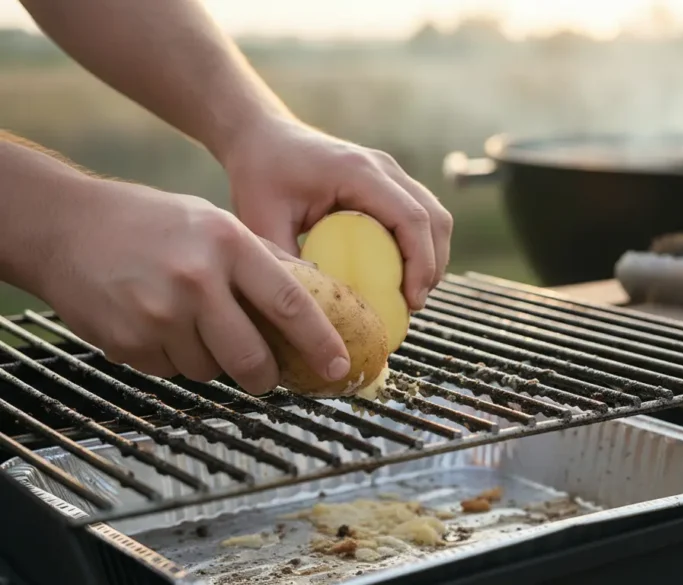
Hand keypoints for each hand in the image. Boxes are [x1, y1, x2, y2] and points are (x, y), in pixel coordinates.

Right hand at [37, 178, 350, 394]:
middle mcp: (196, 280)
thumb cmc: (150, 222)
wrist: (64, 226)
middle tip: (267, 374)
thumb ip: (262, 259)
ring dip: (214, 362)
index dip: (320, 342)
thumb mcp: (214, 223)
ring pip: (211, 370)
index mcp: (228, 244)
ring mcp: (159, 315)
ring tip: (193, 325)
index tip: (339, 366)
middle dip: (266, 376)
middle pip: (252, 358)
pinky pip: (171, 371)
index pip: (290, 304)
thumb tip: (318, 291)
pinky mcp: (128, 343)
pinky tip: (160, 324)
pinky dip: (176, 358)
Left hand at [220, 117, 452, 310]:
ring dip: (431, 256)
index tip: (412, 300)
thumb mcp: (261, 220)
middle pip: (434, 218)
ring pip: (435, 216)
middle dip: (433, 265)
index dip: (421, 262)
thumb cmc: (260, 174)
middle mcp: (383, 168)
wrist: (263, 135)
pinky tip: (401, 273)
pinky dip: (421, 245)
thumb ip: (285, 261)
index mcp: (358, 173)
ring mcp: (390, 173)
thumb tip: (315, 303)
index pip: (411, 217)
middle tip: (413, 304)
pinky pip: (420, 215)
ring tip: (410, 294)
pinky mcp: (389, 182)